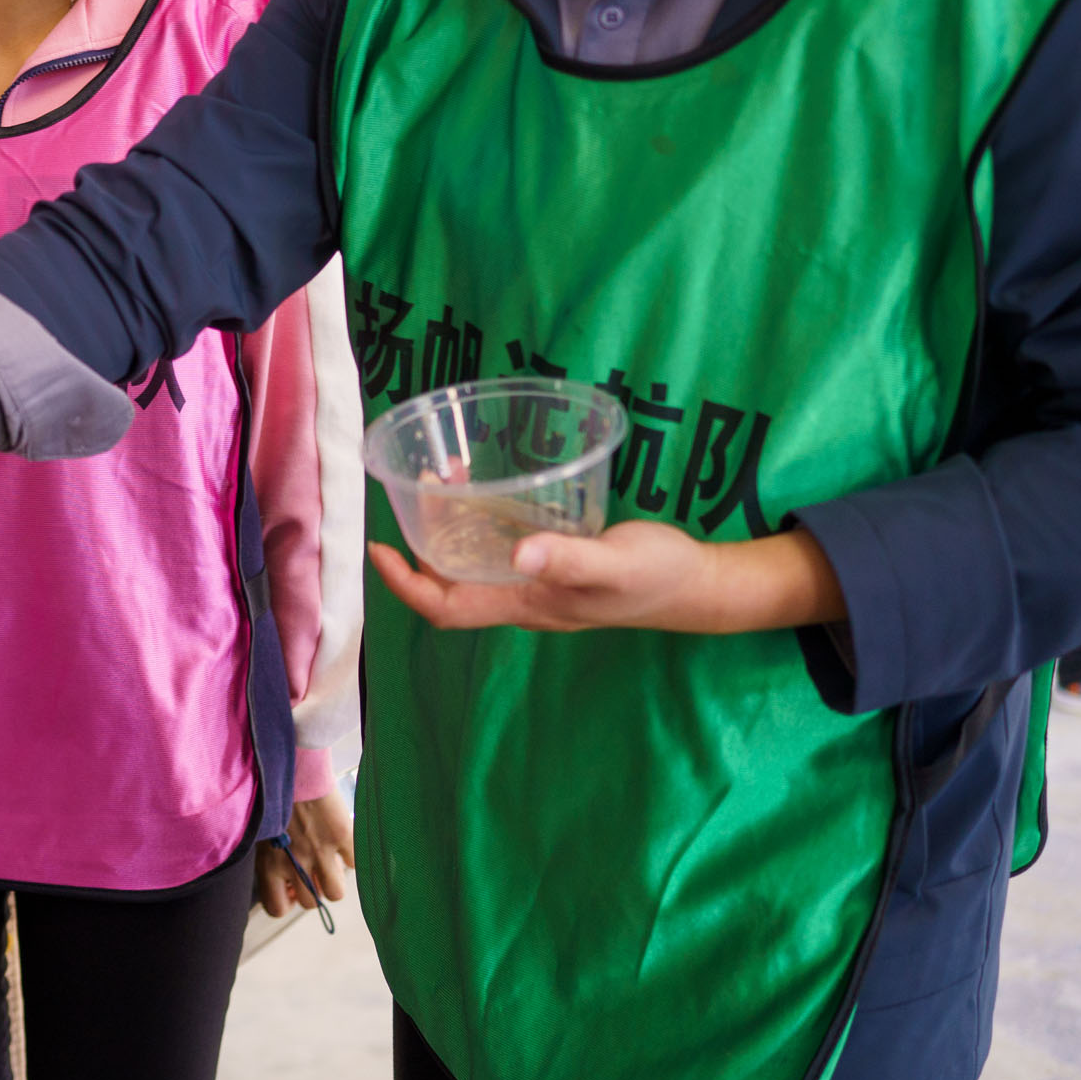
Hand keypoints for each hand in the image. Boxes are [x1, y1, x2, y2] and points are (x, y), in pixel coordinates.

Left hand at [255, 792, 353, 917]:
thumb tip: (285, 880)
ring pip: (335, 893)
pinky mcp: (343, 835)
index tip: (289, 887)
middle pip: (311, 903)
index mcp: (268, 862)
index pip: (277, 909)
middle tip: (313, 871)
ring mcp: (320, 850)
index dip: (286, 901)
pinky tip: (343, 842)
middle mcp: (294, 863)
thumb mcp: (262, 828)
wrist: (293, 761)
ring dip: (334, 880)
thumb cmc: (272, 792)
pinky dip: (352, 857)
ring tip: (330, 862)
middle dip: (313, 890)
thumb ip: (270, 855)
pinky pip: (355, 864)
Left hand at [368, 522, 843, 633]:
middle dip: (422, 541)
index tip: (378, 548)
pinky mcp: (554, 563)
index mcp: (527, 604)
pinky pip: (502, 545)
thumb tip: (516, 553)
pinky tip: (489, 485)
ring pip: (475, 560)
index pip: (447, 608)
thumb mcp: (616, 563)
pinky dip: (484, 516)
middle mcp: (523, 597)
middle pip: (451, 580)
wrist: (702, 586)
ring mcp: (538, 582)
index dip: (407, 584)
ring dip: (451, 524)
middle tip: (418, 484)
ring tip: (447, 472)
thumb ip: (569, 557)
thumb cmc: (660, 576)